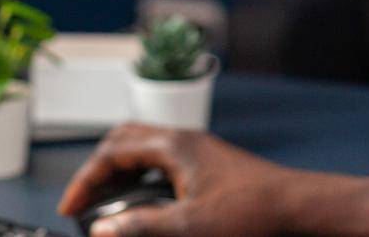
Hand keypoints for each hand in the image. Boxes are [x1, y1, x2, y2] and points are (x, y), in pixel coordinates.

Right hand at [58, 123, 295, 236]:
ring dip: (121, 171)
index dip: (86, 179)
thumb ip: (140, 227)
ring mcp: (198, 151)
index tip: (72, 206)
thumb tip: (102, 229)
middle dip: (99, 168)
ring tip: (107, 202)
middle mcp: (184, 140)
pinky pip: (163, 161)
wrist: (297, 207)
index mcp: (175, 146)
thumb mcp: (189, 226)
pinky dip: (143, 176)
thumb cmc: (252, 211)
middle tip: (84, 199)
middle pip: (126, 139)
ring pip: (145, 149)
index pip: (113, 150)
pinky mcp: (209, 165)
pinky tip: (144, 202)